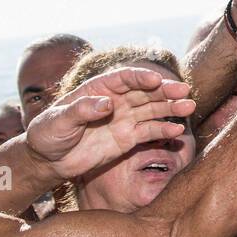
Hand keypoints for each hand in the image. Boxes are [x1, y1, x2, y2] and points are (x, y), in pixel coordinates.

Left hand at [25, 67, 195, 178]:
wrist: (48, 159)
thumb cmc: (48, 133)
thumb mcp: (58, 120)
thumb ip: (81, 110)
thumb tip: (106, 104)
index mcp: (99, 88)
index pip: (125, 78)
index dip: (141, 78)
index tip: (155, 80)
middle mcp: (116, 100)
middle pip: (145, 91)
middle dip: (165, 90)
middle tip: (183, 90)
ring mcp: (124, 118)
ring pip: (152, 109)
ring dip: (170, 107)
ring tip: (188, 106)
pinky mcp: (127, 138)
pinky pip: (149, 131)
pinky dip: (163, 130)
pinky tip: (177, 130)